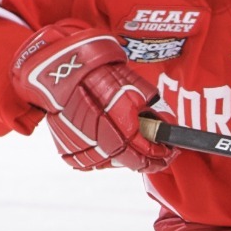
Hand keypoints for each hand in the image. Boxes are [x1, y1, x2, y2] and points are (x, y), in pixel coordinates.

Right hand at [9, 20, 174, 171]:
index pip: (144, 153)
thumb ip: (149, 109)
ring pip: (107, 163)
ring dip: (122, 158)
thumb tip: (164, 125)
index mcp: (117, 123)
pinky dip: (100, 156)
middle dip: (145, 159)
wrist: (61, 66)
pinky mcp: (65, 144)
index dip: (159, 156)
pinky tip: (107, 145)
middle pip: (127, 162)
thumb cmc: (98, 71)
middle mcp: (98, 138)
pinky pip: (87, 160)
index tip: (169, 154)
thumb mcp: (133, 85)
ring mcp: (79, 143)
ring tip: (131, 147)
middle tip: (156, 154)